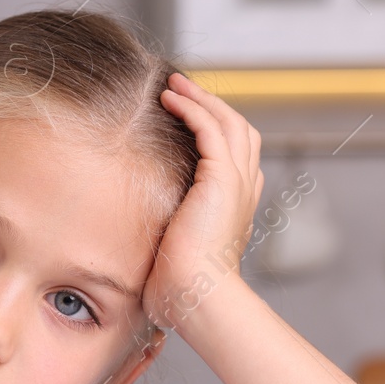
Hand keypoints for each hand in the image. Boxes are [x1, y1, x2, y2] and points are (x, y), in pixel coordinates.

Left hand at [141, 73, 263, 330]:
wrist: (198, 299)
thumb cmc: (182, 291)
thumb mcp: (175, 258)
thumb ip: (167, 243)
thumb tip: (142, 251)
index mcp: (235, 209)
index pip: (237, 160)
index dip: (218, 134)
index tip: (188, 119)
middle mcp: (242, 192)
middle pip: (240, 132)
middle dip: (213, 106)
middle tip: (183, 90)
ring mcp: (236, 184)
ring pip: (229, 123)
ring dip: (202, 99)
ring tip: (175, 84)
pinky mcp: (221, 180)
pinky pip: (211, 128)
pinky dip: (193, 108)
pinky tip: (170, 97)